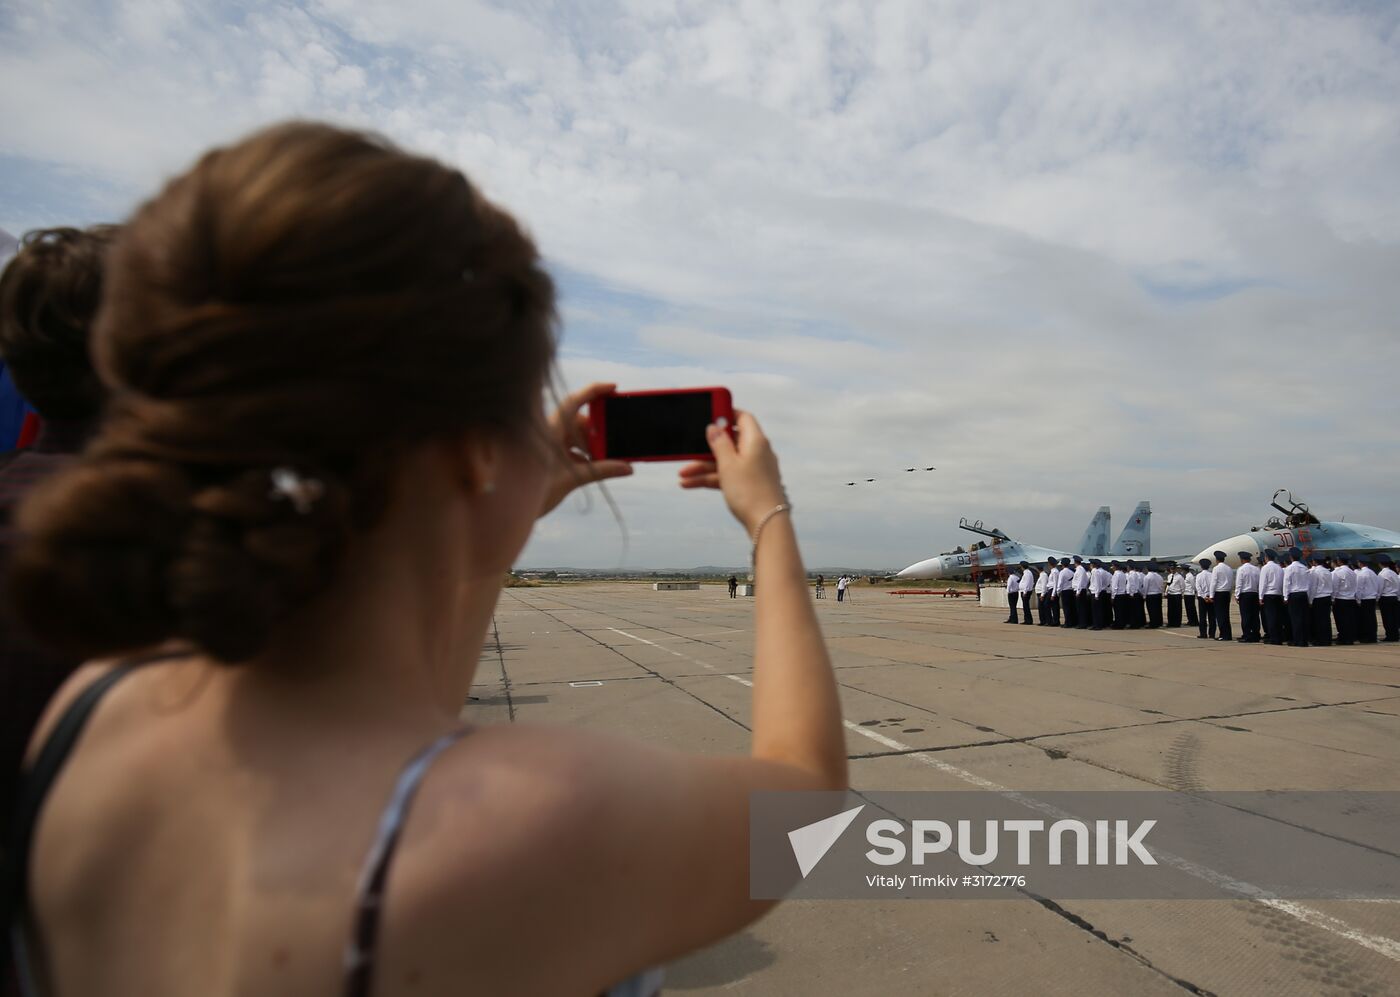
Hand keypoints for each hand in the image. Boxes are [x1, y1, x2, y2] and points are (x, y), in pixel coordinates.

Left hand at [537, 382, 633, 517]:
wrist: (508, 508)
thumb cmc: (532, 492)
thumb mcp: (571, 479)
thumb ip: (601, 471)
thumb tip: (628, 467)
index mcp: (550, 430)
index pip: (573, 401)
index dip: (594, 390)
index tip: (614, 387)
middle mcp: (550, 432)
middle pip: (581, 421)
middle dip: (599, 431)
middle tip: (614, 441)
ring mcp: (549, 444)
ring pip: (577, 436)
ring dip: (592, 446)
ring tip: (606, 459)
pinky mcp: (550, 455)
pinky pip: (572, 448)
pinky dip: (585, 455)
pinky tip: (595, 467)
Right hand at [677, 411, 786, 532]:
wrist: (766, 524)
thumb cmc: (750, 492)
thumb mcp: (728, 464)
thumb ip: (719, 443)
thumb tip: (714, 427)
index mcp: (755, 441)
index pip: (742, 418)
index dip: (726, 414)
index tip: (708, 414)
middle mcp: (757, 452)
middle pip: (729, 443)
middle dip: (705, 449)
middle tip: (686, 450)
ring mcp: (753, 469)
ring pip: (725, 462)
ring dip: (703, 467)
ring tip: (682, 475)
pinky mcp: (749, 484)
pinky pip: (727, 476)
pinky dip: (711, 479)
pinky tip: (691, 484)